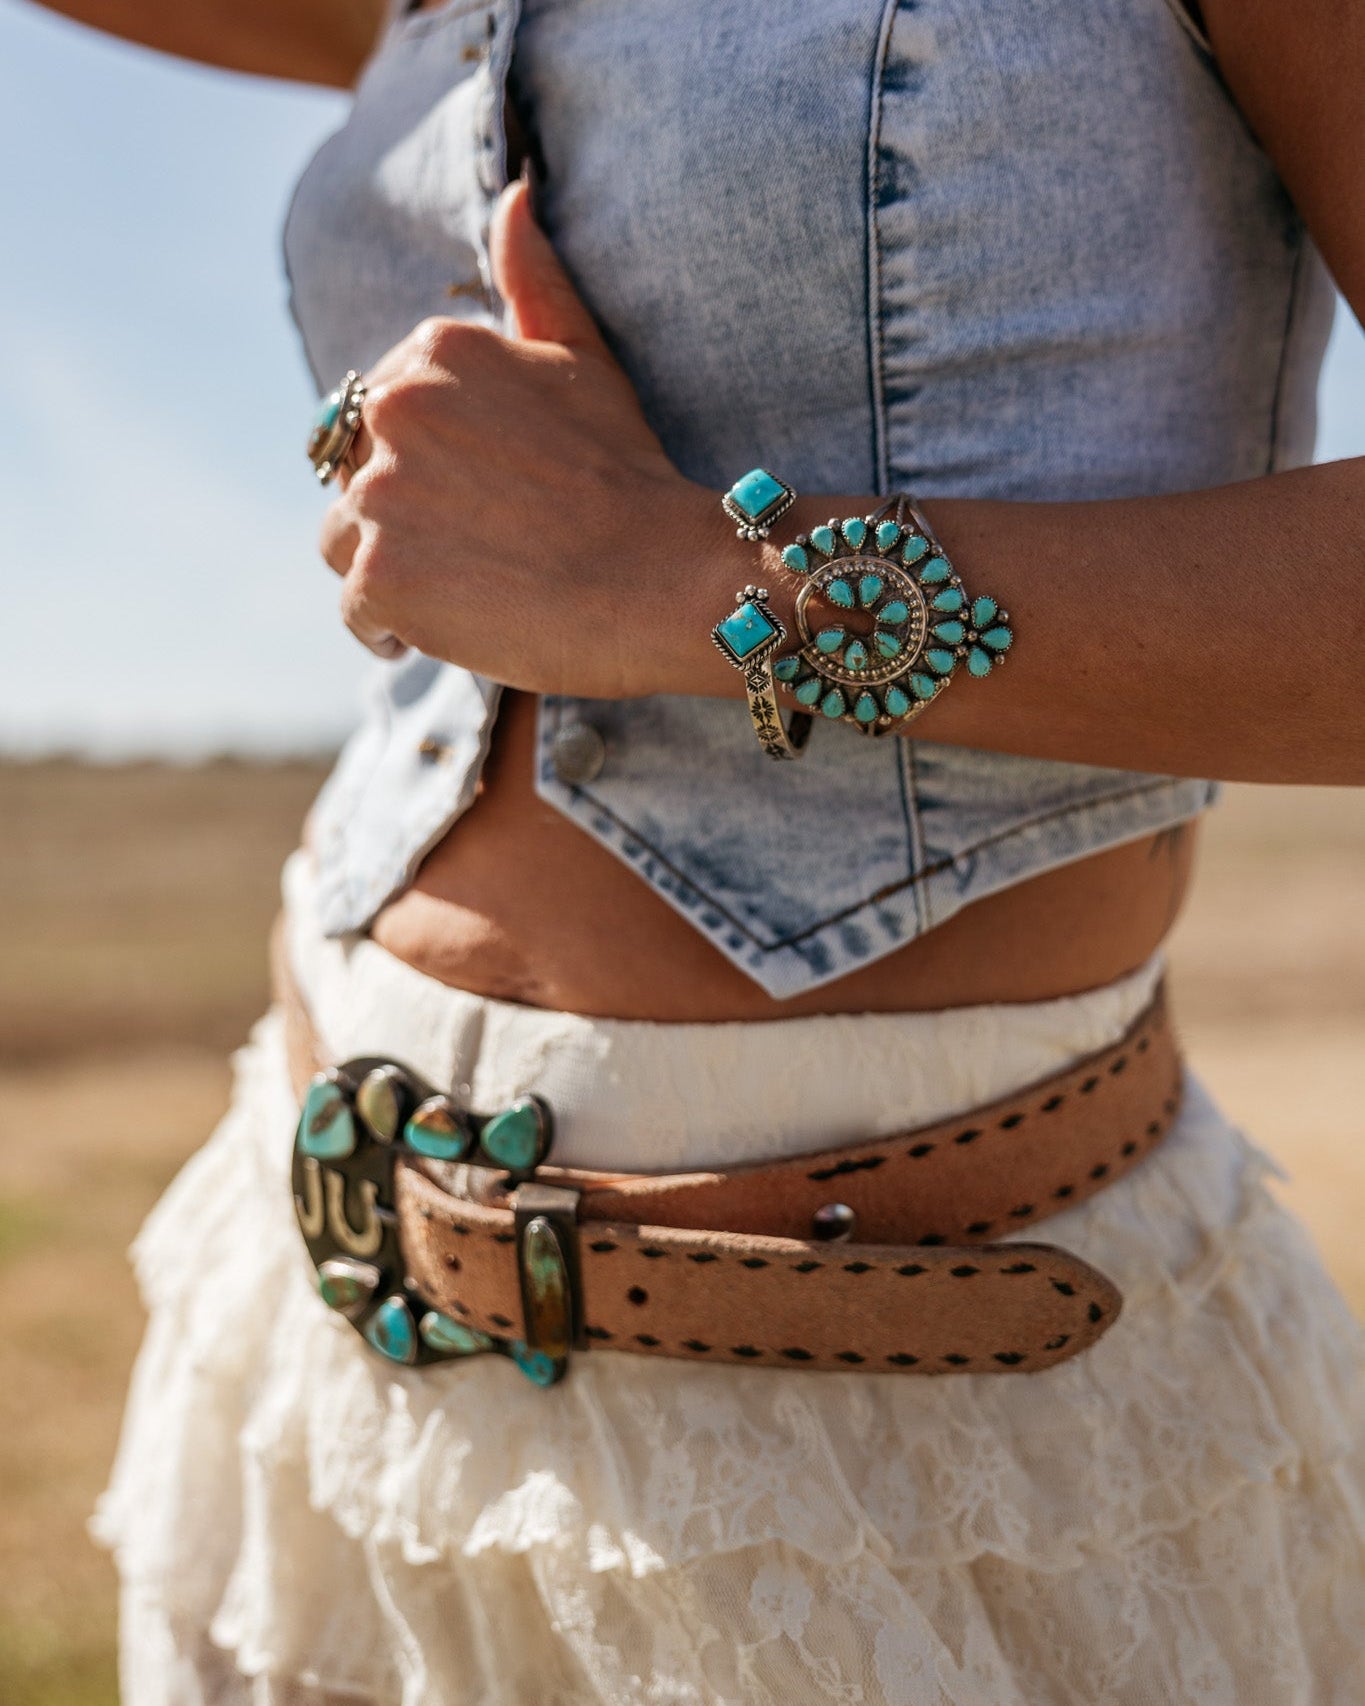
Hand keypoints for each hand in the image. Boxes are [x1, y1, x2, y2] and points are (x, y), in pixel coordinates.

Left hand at [317, 176, 714, 695]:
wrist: (663, 576)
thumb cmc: (630, 473)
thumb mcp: (583, 357)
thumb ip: (536, 279)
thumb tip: (515, 195)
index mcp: (433, 352)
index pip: (378, 414)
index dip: (424, 464)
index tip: (479, 496)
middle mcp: (393, 410)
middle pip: (352, 475)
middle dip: (401, 513)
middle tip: (478, 549)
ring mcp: (381, 494)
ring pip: (343, 542)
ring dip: (391, 571)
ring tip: (463, 592)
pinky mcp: (380, 575)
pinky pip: (357, 612)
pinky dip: (392, 629)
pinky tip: (448, 629)